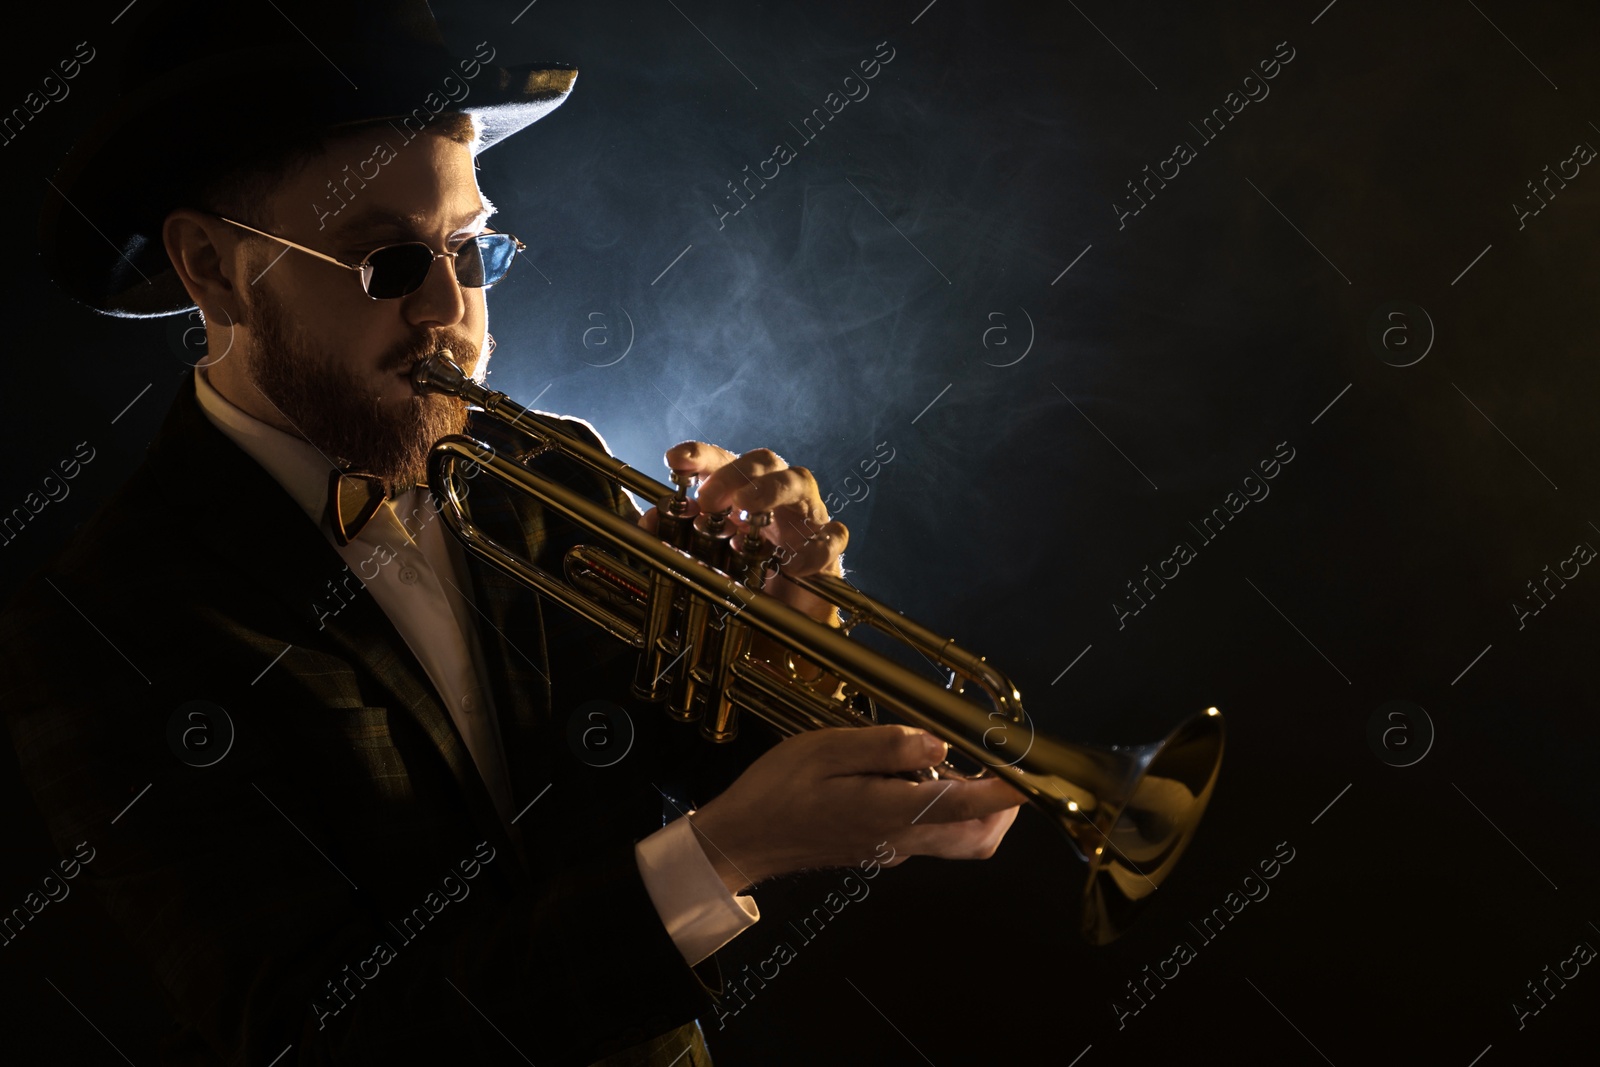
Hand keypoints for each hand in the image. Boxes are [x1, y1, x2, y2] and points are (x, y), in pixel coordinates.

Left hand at [642, 442, 846, 623]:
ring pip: (800, 482)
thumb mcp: (703, 558)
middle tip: (708, 498)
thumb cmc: (746, 577)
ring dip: (771, 489)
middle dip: (734, 473)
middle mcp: (776, 496)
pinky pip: (833, 537)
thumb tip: (648, 519)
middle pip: (764, 461)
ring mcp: (805, 517)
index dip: (700, 455)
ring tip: (748, 506)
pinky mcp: (828, 550)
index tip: (675, 459)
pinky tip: (794, 565)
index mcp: (742, 492)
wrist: (785, 617)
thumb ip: (673, 538)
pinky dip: (816, 547)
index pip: (723, 461)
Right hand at [686, 725, 1024, 893]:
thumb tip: (938, 743)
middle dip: (1004, 807)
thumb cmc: (777, 790)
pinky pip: (930, 833)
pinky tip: (917, 774)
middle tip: (1004, 764)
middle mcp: (900, 839)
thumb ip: (886, 746)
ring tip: (958, 760)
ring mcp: (894, 850)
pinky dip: (943, 807)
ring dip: (975, 806)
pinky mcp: (883, 849)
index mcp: (888, 813)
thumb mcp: (825, 749)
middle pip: (977, 839)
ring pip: (959, 840)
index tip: (1034, 776)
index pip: (965, 806)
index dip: (1007, 793)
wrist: (744, 839)